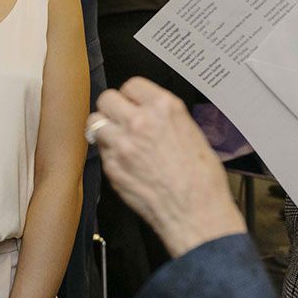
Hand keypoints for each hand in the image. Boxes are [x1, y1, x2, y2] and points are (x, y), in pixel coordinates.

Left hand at [91, 78, 246, 256]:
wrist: (196, 213)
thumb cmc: (201, 180)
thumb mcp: (191, 133)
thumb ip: (164, 118)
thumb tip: (148, 113)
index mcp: (164, 108)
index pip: (132, 84)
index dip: (131, 95)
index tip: (132, 102)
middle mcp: (140, 122)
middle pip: (107, 98)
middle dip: (113, 108)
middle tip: (120, 119)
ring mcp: (122, 144)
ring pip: (95, 122)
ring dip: (105, 129)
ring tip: (117, 139)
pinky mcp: (112, 167)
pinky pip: (101, 151)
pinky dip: (109, 155)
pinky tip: (125, 163)